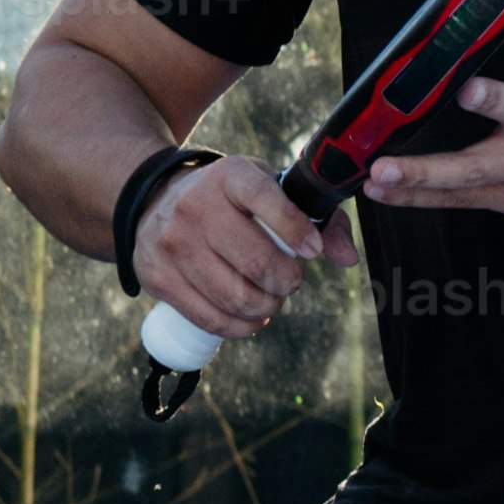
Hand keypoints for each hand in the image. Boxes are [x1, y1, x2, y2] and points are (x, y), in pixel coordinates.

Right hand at [132, 152, 351, 334]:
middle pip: (257, 262)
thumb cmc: (229, 200)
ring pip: (236, 296)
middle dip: (287, 281)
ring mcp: (173, 243)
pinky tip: (252, 317)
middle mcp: (196, 206)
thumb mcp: (268, 189)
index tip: (312, 251)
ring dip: (267, 306)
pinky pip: (210, 319)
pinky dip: (241, 327)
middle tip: (290, 281)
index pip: (267, 200)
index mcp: (229, 176)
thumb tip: (348, 258)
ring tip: (270, 297)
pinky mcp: (158, 277)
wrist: (155, 201)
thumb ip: (317, 217)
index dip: (297, 230)